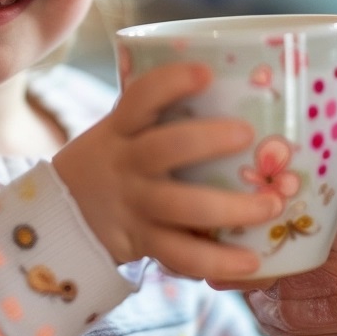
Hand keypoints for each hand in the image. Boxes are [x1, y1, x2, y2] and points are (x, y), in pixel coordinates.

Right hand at [53, 61, 283, 278]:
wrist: (64, 216)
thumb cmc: (114, 162)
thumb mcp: (120, 132)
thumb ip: (160, 116)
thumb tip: (235, 88)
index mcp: (120, 129)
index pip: (139, 97)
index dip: (171, 82)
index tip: (206, 72)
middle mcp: (125, 164)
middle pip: (164, 149)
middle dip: (208, 140)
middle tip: (248, 134)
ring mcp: (134, 205)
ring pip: (182, 207)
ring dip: (232, 207)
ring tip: (272, 205)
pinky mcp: (142, 242)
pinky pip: (182, 255)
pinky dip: (219, 261)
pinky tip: (252, 262)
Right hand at [234, 90, 336, 335]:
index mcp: (319, 163)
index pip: (262, 149)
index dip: (256, 152)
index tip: (280, 158)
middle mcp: (294, 211)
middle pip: (242, 212)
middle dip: (269, 223)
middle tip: (331, 232)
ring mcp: (293, 265)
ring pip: (268, 272)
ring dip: (336, 282)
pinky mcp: (300, 317)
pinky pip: (293, 318)